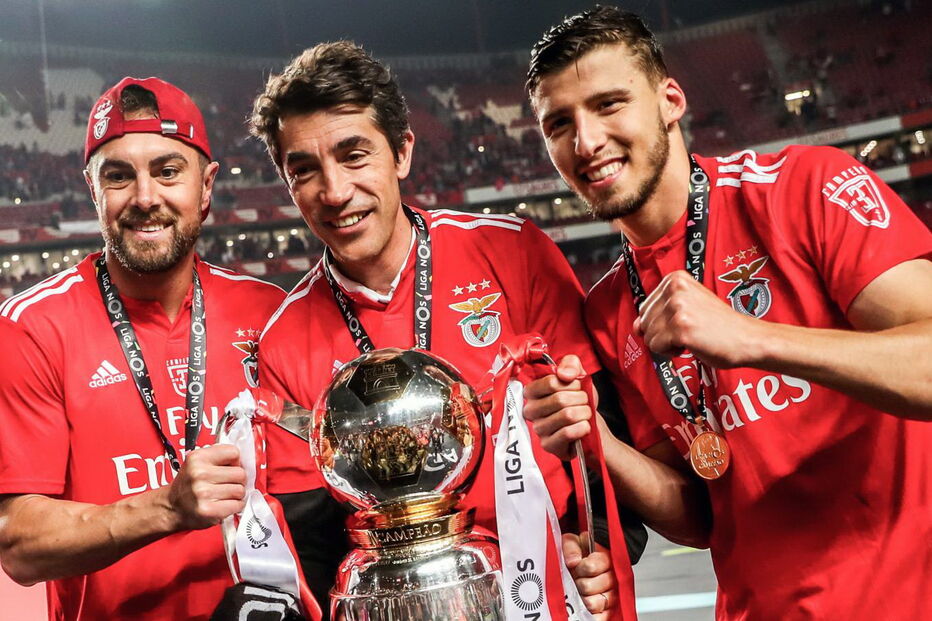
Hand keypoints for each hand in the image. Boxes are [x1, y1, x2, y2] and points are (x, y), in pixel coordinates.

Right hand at [166, 443, 245, 530]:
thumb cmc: (188, 485)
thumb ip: (218, 456)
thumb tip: (244, 459)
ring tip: (224, 495)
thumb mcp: (197, 463)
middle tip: (228, 484)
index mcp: (197, 458)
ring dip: (236, 494)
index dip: (236, 461)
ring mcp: (204, 493)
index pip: (234, 452)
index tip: (231, 467)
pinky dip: (235, 506)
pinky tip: (224, 504)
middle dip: (238, 480)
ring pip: (240, 490)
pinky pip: (237, 505)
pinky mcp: (209, 510)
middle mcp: (199, 474)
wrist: (170, 508)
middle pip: (240, 473)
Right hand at [523, 355, 595, 459]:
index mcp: (532, 391)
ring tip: (584, 415)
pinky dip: (583, 428)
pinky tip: (583, 427)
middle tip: (583, 403)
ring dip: (584, 414)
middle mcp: (530, 410)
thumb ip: (571, 364)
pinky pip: (568, 433)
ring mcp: (538, 429)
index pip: (551, 382)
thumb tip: (564, 374)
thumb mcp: (578, 376)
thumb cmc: (580, 401)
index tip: (576, 388)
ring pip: (567, 415)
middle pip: (560, 399)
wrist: (591, 425)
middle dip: (581, 399)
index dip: (572, 384)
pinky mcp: (548, 445)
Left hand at [563, 533, 615, 619]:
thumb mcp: (573, 541)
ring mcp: (612, 593)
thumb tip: (573, 561)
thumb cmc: (580, 551)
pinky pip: (605, 616)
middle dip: (579, 584)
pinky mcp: (610, 608)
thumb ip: (572, 547)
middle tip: (577, 579)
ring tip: (580, 593)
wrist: (585, 560)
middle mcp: (612, 577)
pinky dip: (595, 616)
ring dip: (584, 599)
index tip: (577, 566)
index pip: (592, 567)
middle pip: (590, 587)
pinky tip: (586, 612)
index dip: (581, 568)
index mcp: (605, 558)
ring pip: (596, 603)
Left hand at [633, 270, 763, 368]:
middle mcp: (675, 288)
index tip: (685, 321)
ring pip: (648, 336)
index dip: (662, 322)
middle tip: (689, 331)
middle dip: (662, 333)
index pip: (645, 308)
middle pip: (644, 321)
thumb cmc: (718, 326)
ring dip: (667, 344)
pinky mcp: (680, 328)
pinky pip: (656, 347)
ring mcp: (677, 307)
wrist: (747, 339)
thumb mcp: (686, 308)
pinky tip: (691, 344)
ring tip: (692, 336)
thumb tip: (635, 327)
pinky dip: (670, 352)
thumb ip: (658, 313)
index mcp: (675, 278)